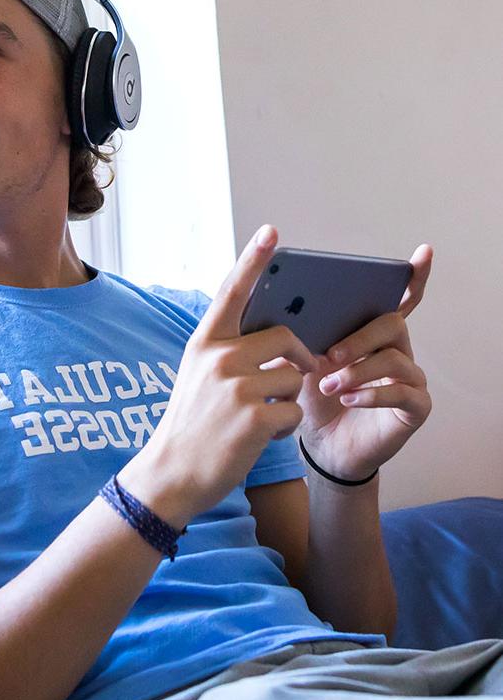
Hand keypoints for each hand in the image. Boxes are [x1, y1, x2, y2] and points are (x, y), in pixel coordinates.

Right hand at [119, 224, 316, 524]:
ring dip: (289, 399)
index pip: (232, 293)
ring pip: (294, 377)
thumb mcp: (200, 376)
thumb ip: (230, 352)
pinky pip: (295, 410)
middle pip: (284, 339)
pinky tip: (264, 435)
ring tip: (263, 417)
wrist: (172, 472)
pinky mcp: (254, 416)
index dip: (253, 261)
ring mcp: (236, 386)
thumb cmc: (192, 423)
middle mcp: (219, 358)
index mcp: (204, 343)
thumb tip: (280, 339)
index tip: (272, 232)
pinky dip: (287, 426)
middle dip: (297, 359)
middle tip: (295, 377)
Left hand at [294, 244, 433, 481]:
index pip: (396, 301)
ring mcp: (410, 378)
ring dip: (357, 370)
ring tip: (329, 386)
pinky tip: (349, 399)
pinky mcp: (415, 406)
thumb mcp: (300, 364)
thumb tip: (276, 311)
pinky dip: (371, 394)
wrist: (322, 447)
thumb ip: (297, 337)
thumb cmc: (314, 401)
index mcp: (370, 334)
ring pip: (394, 358)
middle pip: (390, 324)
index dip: (412, 277)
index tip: (422, 252)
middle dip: (358, 338)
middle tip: (328, 355)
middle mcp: (396, 350)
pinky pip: (402, 391)